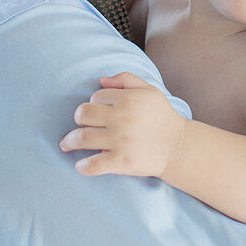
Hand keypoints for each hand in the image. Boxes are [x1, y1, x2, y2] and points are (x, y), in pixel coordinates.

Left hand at [59, 72, 185, 177]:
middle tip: (79, 126)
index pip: (96, 97)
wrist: (178, 147)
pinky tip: (81, 165)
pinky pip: (92, 164)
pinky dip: (82, 166)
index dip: (94, 103)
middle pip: (83, 114)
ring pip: (82, 138)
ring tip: (66, 145)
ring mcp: (119, 141)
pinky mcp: (121, 162)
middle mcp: (121, 118)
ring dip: (69, 142)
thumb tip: (101, 80)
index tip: (97, 113)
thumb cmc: (162, 116)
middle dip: (78, 119)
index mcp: (127, 99)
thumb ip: (126, 79)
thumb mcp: (150, 90)